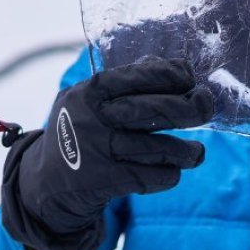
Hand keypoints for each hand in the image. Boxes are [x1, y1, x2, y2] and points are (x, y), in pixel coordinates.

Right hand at [1, 57, 213, 249]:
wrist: (43, 182)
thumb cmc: (80, 129)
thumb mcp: (90, 98)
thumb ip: (128, 81)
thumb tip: (178, 67)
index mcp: (91, 92)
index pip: (136, 76)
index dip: (169, 74)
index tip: (189, 77)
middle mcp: (93, 119)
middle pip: (152, 111)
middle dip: (188, 108)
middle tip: (206, 106)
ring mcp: (99, 151)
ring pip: (158, 148)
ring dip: (186, 151)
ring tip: (196, 152)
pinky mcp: (106, 181)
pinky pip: (152, 177)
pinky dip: (169, 173)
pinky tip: (172, 169)